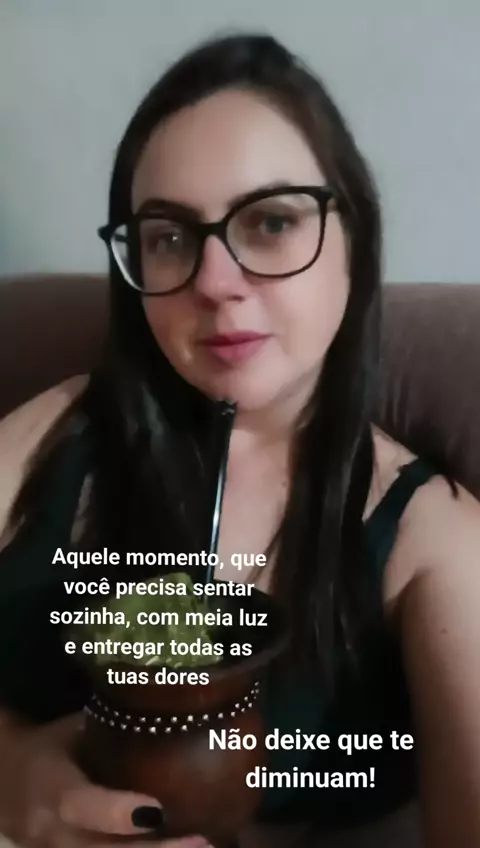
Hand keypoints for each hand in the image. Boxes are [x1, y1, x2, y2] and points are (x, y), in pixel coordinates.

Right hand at [3, 713, 210, 847]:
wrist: (3, 782)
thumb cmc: (46, 749)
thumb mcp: (70, 732)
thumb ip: (111, 729)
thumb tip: (164, 707)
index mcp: (49, 786)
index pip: (78, 804)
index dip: (115, 812)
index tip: (158, 809)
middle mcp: (51, 831)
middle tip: (202, 841)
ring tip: (203, 847)